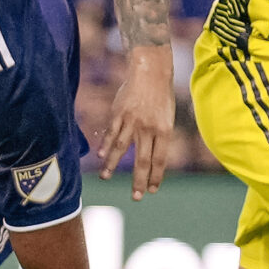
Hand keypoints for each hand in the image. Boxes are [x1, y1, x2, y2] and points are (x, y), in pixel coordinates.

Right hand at [98, 45, 176, 198]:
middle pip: (142, 160)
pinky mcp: (119, 113)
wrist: (151, 71)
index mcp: (164, 131)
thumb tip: (151, 160)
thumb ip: (158, 138)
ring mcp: (132, 121)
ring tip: (106, 178)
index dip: (155, 177)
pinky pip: (111, 132)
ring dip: (113, 165)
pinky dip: (105, 145)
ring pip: (121, 148)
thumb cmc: (161, 97)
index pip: (159, 160)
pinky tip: (101, 157)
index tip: (151, 191)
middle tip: (135, 197)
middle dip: (138, 180)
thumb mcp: (167, 118)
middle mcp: (148, 128)